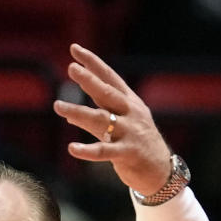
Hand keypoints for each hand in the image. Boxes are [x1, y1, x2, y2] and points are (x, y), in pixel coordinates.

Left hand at [54, 44, 171, 195]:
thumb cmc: (137, 146)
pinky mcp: (127, 153)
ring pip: (101, 119)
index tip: (74, 49)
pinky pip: (103, 151)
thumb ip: (97, 117)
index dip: (92, 63)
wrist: (161, 171)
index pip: (109, 77)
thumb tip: (69, 113)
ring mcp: (129, 132)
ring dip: (78, 112)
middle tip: (71, 68)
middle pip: (107, 93)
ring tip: (58, 106)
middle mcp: (130, 113)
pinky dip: (87, 150)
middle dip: (89, 80)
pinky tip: (72, 148)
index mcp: (130, 102)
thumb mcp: (121, 125)